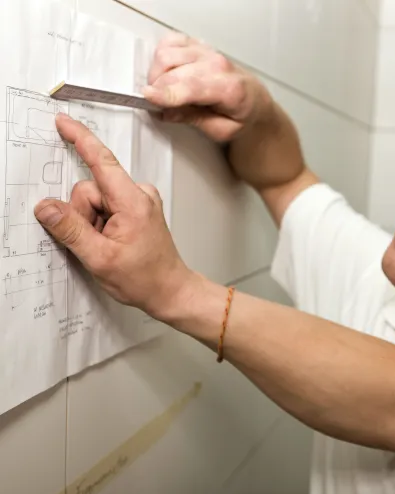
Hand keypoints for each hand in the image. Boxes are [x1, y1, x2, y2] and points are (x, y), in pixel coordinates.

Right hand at [34, 113, 196, 319]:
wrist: (170, 290)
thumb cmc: (144, 278)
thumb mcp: (99, 258)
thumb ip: (70, 230)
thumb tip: (45, 207)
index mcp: (132, 201)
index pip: (101, 161)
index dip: (80, 139)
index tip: (63, 122)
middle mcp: (140, 194)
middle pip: (89, 188)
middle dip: (82, 215)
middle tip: (96, 243)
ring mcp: (140, 201)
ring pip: (95, 199)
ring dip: (92, 222)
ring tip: (108, 245)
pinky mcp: (138, 209)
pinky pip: (107, 205)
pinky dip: (101, 222)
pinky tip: (111, 241)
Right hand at [143, 32, 271, 142]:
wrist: (254, 101)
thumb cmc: (241, 115)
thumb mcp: (222, 130)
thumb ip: (194, 120)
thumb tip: (167, 112)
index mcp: (229, 88)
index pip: (190, 87)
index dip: (165, 93)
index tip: (147, 98)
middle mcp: (218, 64)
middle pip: (173, 70)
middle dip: (158, 89)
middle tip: (159, 106)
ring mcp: (208, 52)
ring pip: (166, 54)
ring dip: (157, 73)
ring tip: (165, 91)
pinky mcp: (198, 45)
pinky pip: (169, 42)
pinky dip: (162, 56)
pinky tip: (167, 72)